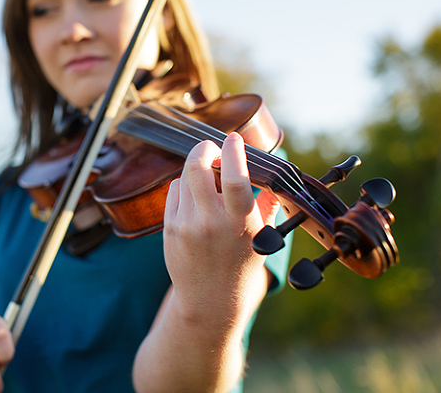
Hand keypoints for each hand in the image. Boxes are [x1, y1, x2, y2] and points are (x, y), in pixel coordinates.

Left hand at [163, 133, 278, 317]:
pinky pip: (174, 191)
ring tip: (208, 180)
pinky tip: (195, 198)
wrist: (211, 302)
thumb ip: (266, 205)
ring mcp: (186, 225)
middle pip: (197, 168)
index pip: (234, 178)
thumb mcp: (262, 237)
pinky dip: (184, 186)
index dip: (233, 152)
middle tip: (212, 148)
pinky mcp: (170, 228)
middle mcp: (210, 222)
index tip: (234, 138)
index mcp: (239, 223)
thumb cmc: (242, 267)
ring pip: (185, 177)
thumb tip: (271, 176)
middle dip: (203, 149)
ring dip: (196, 170)